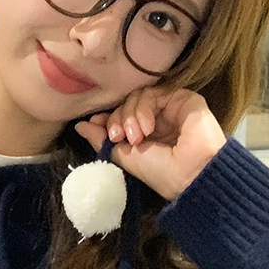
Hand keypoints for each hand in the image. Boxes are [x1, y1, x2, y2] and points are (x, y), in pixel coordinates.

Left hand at [74, 86, 226, 201]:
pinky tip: (148, 127)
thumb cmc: (161, 172)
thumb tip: (79, 125)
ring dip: (130, 115)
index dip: (107, 118)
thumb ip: (101, 139)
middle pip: (127, 103)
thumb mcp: (123, 156)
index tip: (94, 124)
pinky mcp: (184, 99)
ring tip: (135, 136)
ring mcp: (171, 108)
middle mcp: (158, 119)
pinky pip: (156, 93)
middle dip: (117, 119)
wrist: (190, 175)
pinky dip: (145, 108)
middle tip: (118, 137)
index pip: (121, 114)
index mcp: (146, 134)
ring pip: (139, 96)